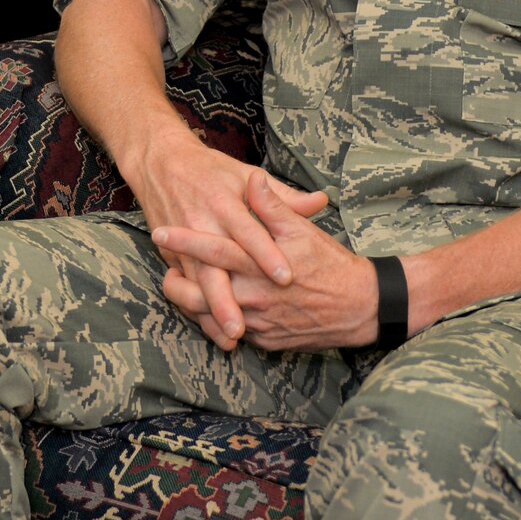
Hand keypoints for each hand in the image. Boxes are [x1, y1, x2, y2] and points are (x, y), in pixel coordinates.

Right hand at [124, 130, 328, 350]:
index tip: (287, 279)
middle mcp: (201, 226)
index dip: (267, 256)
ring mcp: (183, 244)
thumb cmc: (211, 171)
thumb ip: (282, 196)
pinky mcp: (171, 255)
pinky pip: (185, 288)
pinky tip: (214, 330)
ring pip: (197, 285)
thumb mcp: (246, 176)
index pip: (248, 233)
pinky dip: (197, 310)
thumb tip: (320, 202)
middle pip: (214, 268)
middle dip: (227, 300)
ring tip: (230, 337)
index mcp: (223, 203)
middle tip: (245, 326)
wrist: (161, 163)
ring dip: (211, 312)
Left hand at [154, 170, 378, 352]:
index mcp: (258, 264)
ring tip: (182, 288)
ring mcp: (256, 322)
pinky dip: (215, 322)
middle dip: (174, 284)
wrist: (359, 307)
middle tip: (165, 272)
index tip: (161, 231)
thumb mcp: (302, 231)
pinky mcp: (263, 340)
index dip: (184, 241)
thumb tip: (252, 179)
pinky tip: (210, 310)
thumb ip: (272, 206)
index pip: (213, 249)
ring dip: (191, 305)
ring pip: (209, 317)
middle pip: (199, 293)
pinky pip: (230, 332)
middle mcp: (253, 295)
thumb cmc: (330, 264)